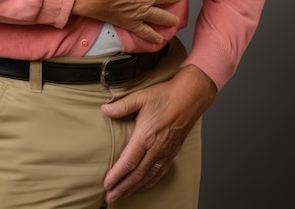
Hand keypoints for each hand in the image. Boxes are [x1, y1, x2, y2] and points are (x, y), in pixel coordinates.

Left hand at [101, 65, 216, 202]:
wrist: (190, 97)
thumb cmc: (166, 96)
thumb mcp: (140, 97)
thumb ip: (122, 106)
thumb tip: (105, 110)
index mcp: (146, 136)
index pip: (128, 162)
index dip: (116, 175)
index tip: (106, 184)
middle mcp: (156, 148)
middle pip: (137, 174)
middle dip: (122, 188)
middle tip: (110, 198)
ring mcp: (165, 151)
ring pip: (148, 176)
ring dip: (134, 188)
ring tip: (123, 195)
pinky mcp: (173, 151)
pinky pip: (161, 171)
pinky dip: (151, 181)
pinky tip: (145, 185)